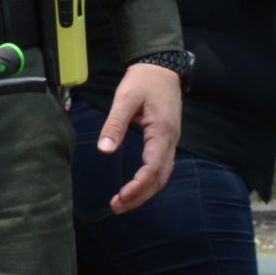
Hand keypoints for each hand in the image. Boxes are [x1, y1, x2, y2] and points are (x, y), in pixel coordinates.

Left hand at [101, 61, 182, 214]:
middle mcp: (170, 140)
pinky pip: (161, 167)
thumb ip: (115, 124)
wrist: (161, 68)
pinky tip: (135, 188)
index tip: (121, 196)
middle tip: (117, 207)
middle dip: (140, 196)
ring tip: (122, 203)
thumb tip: (104, 150)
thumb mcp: (125, 98)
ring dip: (144, 192)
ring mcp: (170, 141)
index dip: (138, 185)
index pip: (153, 167)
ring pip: (162, 175)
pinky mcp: (166, 140)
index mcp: (162, 131)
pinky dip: (149, 182)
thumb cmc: (144, 80)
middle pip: (160, 177)